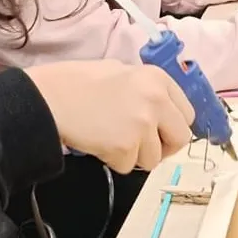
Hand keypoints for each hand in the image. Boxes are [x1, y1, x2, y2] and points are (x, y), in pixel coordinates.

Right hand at [26, 61, 194, 172]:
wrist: (49, 98)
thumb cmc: (77, 83)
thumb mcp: (120, 71)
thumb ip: (146, 89)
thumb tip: (161, 111)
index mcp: (158, 78)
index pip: (187, 113)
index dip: (173, 126)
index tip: (162, 132)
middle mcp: (157, 100)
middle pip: (181, 138)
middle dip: (164, 147)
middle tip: (142, 146)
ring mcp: (142, 124)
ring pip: (154, 158)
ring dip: (135, 155)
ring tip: (111, 137)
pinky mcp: (126, 147)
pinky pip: (129, 166)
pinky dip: (114, 160)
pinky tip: (100, 142)